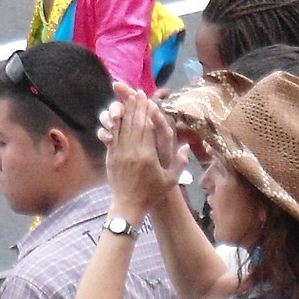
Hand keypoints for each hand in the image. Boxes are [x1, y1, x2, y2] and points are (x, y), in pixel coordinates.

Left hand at [102, 85, 177, 209]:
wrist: (128, 205)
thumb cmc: (152, 194)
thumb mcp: (170, 180)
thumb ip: (180, 163)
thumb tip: (187, 145)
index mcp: (147, 155)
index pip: (146, 127)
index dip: (146, 111)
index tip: (148, 99)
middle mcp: (132, 151)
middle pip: (134, 123)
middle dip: (136, 106)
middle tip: (137, 92)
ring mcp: (120, 153)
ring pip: (122, 127)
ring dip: (125, 111)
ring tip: (127, 99)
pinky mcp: (111, 156)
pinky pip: (113, 136)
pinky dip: (115, 124)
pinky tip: (116, 115)